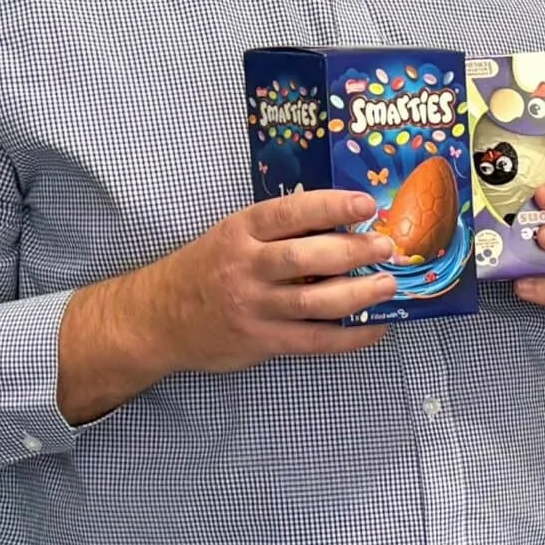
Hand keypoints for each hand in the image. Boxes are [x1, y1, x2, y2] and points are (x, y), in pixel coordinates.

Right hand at [59, 188, 396, 422]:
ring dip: (359, 293)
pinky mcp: (260, 342)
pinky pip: (314, 340)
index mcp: (238, 232)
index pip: (288, 213)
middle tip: (386, 247)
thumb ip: (276, 231)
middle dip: (353, 251)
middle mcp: (245, 268)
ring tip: (388, 285)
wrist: (156, 319)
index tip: (365, 203)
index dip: (330, 205)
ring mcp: (253, 308)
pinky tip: (374, 329)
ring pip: (315, 302)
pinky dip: (349, 337)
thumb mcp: (229, 237)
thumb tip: (342, 222)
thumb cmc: (204, 270)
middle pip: (306, 258)